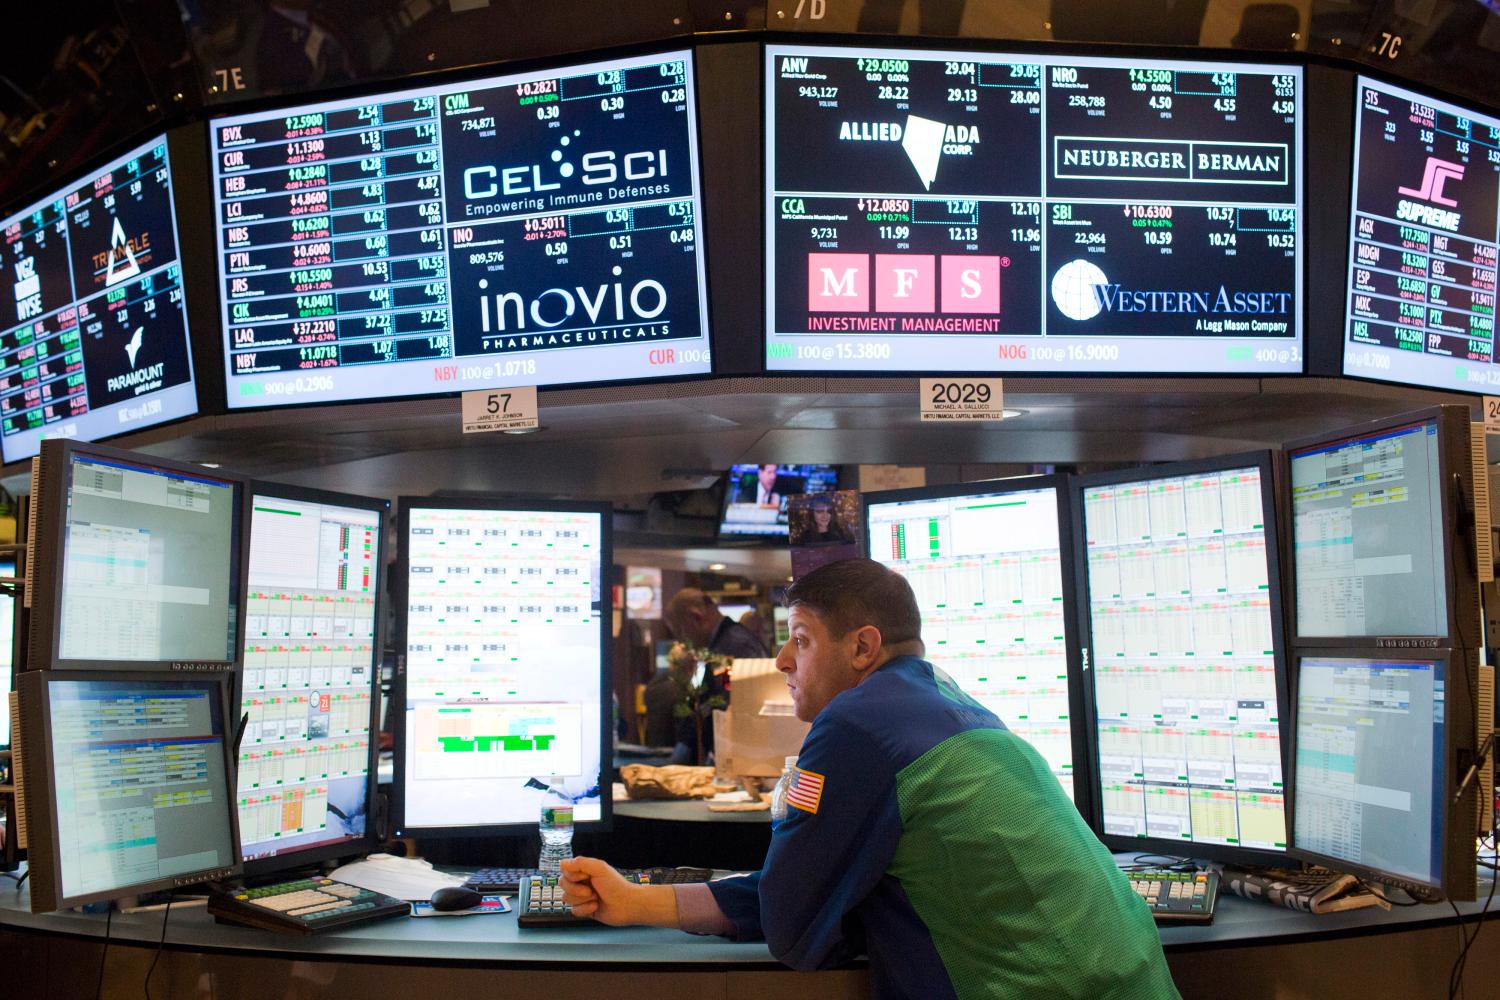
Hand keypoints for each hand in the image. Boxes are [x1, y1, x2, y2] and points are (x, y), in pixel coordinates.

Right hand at [559, 857, 677, 926]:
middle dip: (576, 890)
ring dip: (582, 900)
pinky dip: (584, 909)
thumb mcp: (599, 869)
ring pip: (566, 898)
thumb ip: (580, 863)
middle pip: (563, 884)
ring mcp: (582, 896)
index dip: (572, 875)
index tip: (586, 877)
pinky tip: (595, 907)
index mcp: (585, 870)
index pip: (565, 870)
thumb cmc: (616, 885)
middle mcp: (582, 882)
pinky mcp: (584, 909)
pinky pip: (573, 910)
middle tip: (591, 890)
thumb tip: (561, 863)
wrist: (627, 906)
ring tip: (596, 898)